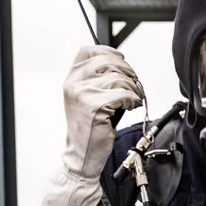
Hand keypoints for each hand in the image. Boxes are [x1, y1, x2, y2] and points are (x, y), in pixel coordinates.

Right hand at [62, 45, 143, 178]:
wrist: (82, 154)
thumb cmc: (89, 128)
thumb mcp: (87, 98)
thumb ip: (97, 79)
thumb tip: (121, 65)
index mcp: (71, 79)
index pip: (89, 51)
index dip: (109, 52)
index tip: (122, 60)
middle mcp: (74, 84)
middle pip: (109, 62)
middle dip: (128, 72)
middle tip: (134, 85)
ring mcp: (84, 94)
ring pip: (119, 78)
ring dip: (133, 88)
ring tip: (134, 99)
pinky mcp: (96, 106)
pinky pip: (123, 94)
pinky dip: (133, 99)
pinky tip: (132, 106)